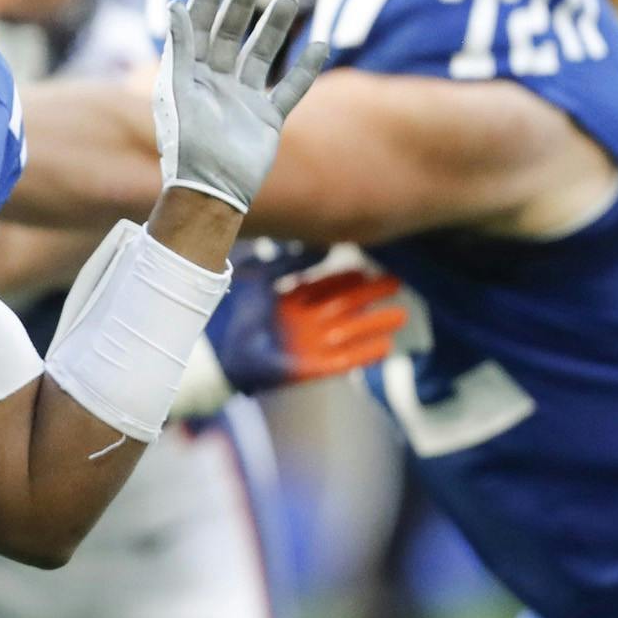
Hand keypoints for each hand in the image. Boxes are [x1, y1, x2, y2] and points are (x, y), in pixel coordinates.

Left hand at [152, 0, 325, 212]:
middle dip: (242, 6)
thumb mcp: (178, 90)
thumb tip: (174, 5)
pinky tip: (320, 44)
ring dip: (274, 28)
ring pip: (262, 55)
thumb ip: (180, 48)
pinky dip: (306, 69)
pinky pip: (290, 88)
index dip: (208, 0)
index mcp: (189, 75)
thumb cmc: (186, 143)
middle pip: (231, 35)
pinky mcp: (267, 119)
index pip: (198, 27)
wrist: (210, 191)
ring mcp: (243, 100)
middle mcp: (216, 83)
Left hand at [206, 245, 405, 390]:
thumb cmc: (233, 312)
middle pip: (343, 306)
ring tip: (401, 314)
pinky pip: (343, 361)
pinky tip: (386, 347)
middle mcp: (303, 322)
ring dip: (375, 324)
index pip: (325, 286)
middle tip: (397, 283)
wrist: (216, 349)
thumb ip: (287, 263)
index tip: (366, 266)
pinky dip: (364, 354)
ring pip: (350, 331)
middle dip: (369, 296)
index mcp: (289, 301)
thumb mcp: (259, 278)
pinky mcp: (310, 368)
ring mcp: (308, 345)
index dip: (345, 277)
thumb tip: (320, 249)